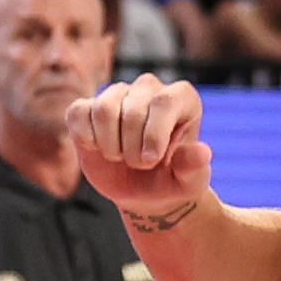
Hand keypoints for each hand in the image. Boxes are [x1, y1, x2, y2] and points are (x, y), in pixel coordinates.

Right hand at [62, 73, 213, 221]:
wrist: (142, 191)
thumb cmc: (171, 181)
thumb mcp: (189, 183)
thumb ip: (195, 168)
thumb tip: (202, 153)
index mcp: (181, 99)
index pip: (164, 102)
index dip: (154, 134)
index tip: (152, 161)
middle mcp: (149, 89)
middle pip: (132, 110)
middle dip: (132, 149)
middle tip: (139, 165)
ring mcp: (117, 95)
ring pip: (104, 109)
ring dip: (110, 145)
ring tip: (120, 157)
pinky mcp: (89, 108)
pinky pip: (78, 112)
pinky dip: (85, 138)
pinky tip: (98, 149)